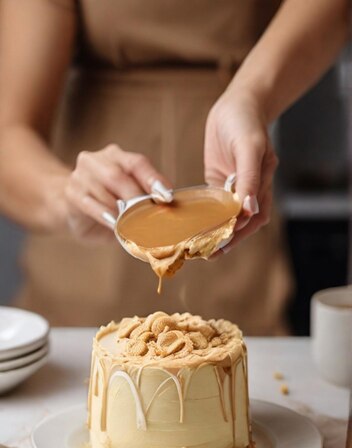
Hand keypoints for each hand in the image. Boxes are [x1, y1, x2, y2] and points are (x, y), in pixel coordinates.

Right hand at [64, 144, 170, 241]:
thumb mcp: (128, 197)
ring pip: (103, 189)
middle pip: (118, 176)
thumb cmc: (108, 203)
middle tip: (150, 214)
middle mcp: (96, 160)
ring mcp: (80, 175)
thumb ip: (145, 198)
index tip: (166, 196)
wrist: (71, 207)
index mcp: (116, 156)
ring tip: (134, 223)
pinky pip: (89, 204)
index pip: (137, 163)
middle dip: (136, 197)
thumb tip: (167, 209)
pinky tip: (114, 224)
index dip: (153, 179)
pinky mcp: (72, 193)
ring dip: (120, 209)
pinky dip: (104, 214)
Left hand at [204, 87, 277, 250]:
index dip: (239, 230)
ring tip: (202, 250)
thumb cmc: (245, 121)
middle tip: (208, 253)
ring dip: (218, 233)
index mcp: (263, 182)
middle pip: (243, 223)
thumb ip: (249, 178)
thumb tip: (249, 209)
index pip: (254, 215)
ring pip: (229, 218)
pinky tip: (197, 229)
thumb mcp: (249, 146)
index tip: (221, 243)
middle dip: (228, 239)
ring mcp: (235, 187)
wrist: (238, 104)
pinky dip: (208, 219)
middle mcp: (251, 189)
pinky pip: (215, 206)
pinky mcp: (221, 183)